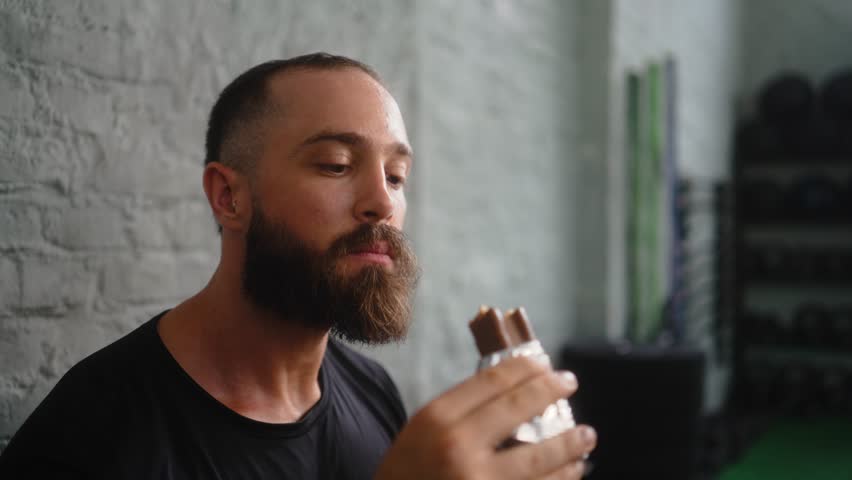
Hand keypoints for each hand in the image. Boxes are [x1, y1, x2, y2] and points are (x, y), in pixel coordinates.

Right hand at [374, 356, 595, 479]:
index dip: (525, 367)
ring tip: (586, 436)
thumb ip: (461, 412)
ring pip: (540, 458)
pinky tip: (573, 472)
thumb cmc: (407, 473)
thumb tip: (514, 390)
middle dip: (552, 390)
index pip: (491, 381)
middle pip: (519, 408)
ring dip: (570, 444)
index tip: (544, 363)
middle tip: (570, 381)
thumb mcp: (422, 431)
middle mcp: (458, 448)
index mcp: (437, 419)